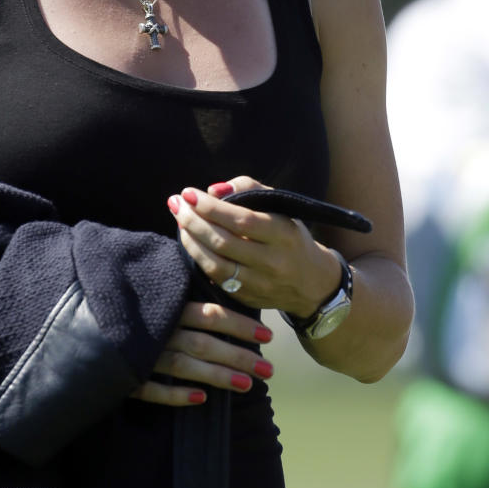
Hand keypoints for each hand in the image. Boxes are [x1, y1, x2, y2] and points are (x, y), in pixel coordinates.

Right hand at [131, 299, 272, 406]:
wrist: (76, 330)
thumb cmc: (122, 307)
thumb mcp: (151, 294)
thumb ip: (180, 293)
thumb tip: (216, 288)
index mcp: (165, 307)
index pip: (209, 314)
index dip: (239, 324)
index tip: (267, 335)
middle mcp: (156, 330)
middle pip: (204, 343)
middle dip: (238, 355)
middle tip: (269, 369)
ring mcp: (140, 355)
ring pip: (184, 367)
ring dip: (217, 376)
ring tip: (247, 385)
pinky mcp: (124, 378)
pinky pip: (152, 390)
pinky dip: (176, 394)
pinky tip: (200, 399)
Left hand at [166, 176, 341, 315]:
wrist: (312, 282)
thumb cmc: (289, 234)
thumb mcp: (280, 207)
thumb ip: (249, 189)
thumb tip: (213, 190)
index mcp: (283, 234)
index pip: (241, 220)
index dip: (210, 207)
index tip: (188, 193)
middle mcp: (273, 262)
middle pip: (223, 242)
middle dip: (193, 221)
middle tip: (176, 203)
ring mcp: (260, 284)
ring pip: (215, 264)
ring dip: (190, 241)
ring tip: (179, 221)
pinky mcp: (248, 298)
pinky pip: (216, 279)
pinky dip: (198, 259)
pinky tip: (190, 242)